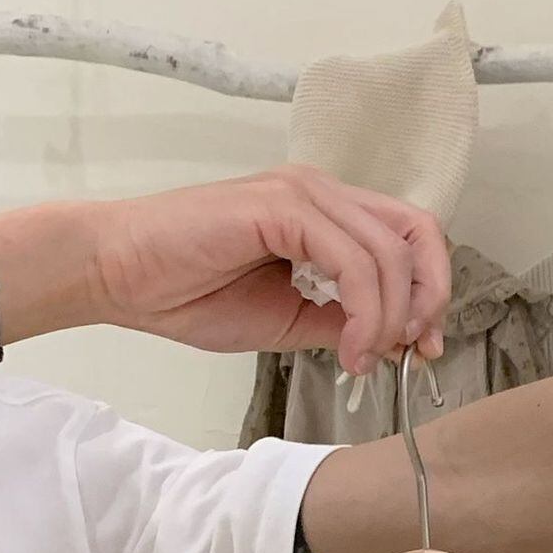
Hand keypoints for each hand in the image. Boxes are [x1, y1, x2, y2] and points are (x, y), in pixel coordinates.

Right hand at [0, 167, 451, 375]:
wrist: (119, 277)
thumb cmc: (191, 292)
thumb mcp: (294, 320)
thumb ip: (346, 321)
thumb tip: (398, 340)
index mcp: (327, 213)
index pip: (411, 238)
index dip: (432, 291)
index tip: (423, 347)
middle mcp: (321, 192)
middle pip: (418, 235)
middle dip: (428, 302)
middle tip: (410, 352)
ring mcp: (302, 193)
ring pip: (389, 254)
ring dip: (391, 318)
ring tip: (363, 359)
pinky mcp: (281, 206)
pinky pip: (353, 261)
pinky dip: (365, 313)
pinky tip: (349, 349)